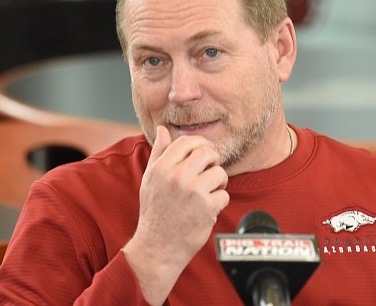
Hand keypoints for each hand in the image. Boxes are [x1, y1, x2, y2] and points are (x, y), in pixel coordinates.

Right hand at [123, 125, 229, 303]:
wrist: (157, 247)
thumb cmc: (155, 212)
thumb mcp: (150, 179)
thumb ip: (159, 152)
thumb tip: (163, 129)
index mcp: (162, 167)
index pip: (187, 141)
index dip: (199, 145)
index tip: (202, 155)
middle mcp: (177, 176)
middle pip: (207, 152)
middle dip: (213, 160)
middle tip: (209, 172)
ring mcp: (193, 192)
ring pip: (220, 172)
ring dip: (218, 183)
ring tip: (208, 192)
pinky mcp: (207, 207)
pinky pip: (224, 194)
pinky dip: (219, 202)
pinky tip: (207, 209)